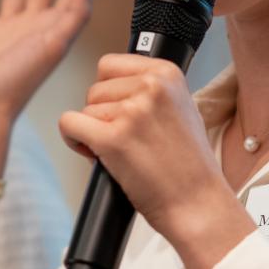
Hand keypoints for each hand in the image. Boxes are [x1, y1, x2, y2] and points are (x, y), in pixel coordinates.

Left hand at [58, 54, 255, 268]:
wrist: (198, 203)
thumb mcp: (183, 108)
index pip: (110, 64)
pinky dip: (72, 139)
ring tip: (121, 151)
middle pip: (95, 88)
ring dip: (93, 131)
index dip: (110, 91)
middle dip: (103, 114)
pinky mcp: (113, 139)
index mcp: (168, 74)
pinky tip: (91, 153)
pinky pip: (69, 124)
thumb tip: (118, 83)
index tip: (123, 111)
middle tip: (126, 139)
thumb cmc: (190, 165)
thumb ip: (153, 90)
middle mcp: (151, 87)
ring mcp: (132, 112)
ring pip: (84, 109)